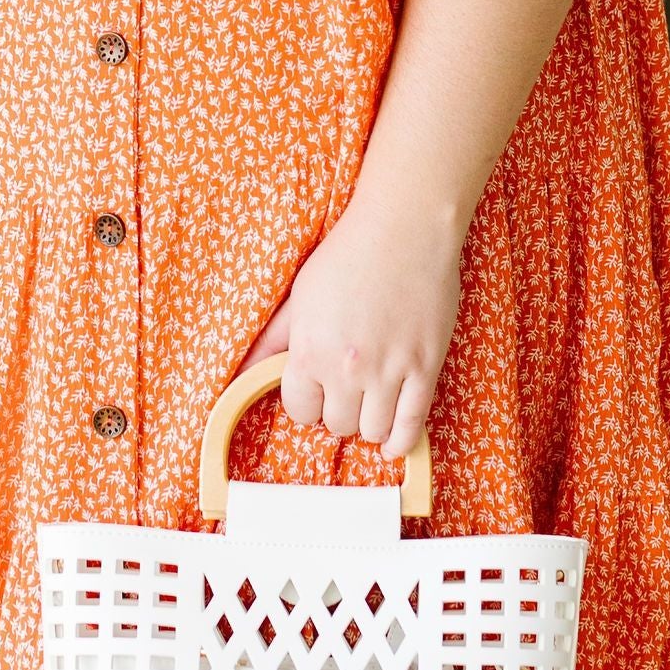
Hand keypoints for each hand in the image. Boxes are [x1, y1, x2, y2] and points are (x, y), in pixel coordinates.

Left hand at [238, 191, 463, 462]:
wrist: (405, 227)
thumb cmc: (349, 253)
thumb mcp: (300, 296)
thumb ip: (274, 340)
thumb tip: (243, 371)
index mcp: (310, 350)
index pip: (300, 410)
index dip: (307, 404)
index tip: (317, 393)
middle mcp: (346, 368)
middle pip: (337, 425)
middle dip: (338, 413)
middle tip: (345, 393)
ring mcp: (389, 371)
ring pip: (373, 430)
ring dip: (368, 425)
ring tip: (369, 407)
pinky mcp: (425, 368)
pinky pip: (412, 426)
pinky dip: (401, 442)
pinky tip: (393, 441)